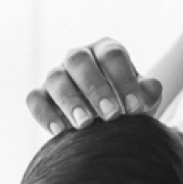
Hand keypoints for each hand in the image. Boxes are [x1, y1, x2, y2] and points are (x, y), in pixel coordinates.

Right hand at [25, 37, 163, 132]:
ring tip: (85, 125)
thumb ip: (148, 93)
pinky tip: (60, 132)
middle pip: (79, 60)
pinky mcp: (41, 94)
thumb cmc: (129, 106)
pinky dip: (45, 114)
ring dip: (70, 101)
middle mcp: (79, 57)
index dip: (124, 79)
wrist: (109, 124)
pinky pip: (34, 99)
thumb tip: (148, 91)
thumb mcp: (143, 99)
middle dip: (95, 88)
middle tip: (111, 116)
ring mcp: (57, 75)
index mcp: (105, 51)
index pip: (112, 55)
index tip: (136, 108)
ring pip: (55, 78)